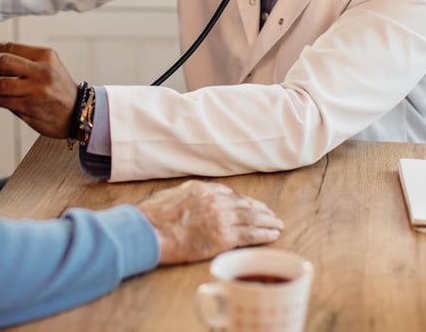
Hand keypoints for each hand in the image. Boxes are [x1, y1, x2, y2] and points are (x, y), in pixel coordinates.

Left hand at [0, 42, 77, 138]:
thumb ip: (21, 64)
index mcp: (44, 55)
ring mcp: (36, 89)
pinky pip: (2, 101)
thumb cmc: (57, 90)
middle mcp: (41, 70)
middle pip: (2, 61)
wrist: (78, 113)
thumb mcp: (46, 68)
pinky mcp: (31, 107)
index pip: (8, 47)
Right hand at [137, 180, 283, 264]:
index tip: (251, 206)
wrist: (148, 231)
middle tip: (271, 215)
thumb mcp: (170, 196)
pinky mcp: (223, 237)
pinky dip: (264, 234)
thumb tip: (192, 202)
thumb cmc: (151, 217)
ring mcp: (221, 217)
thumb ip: (187, 197)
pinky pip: (250, 235)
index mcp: (202, 188)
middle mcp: (215, 200)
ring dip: (267, 221)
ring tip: (277, 225)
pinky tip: (273, 235)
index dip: (243, 202)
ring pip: (252, 218)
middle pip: (244, 204)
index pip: (229, 194)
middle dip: (260, 210)